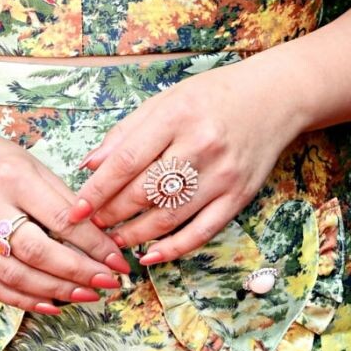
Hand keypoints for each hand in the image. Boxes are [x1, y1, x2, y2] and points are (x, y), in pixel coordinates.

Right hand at [0, 119, 132, 314]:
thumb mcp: (32, 165)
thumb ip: (62, 200)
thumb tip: (100, 238)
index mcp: (12, 177)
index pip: (60, 219)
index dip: (93, 244)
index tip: (118, 261)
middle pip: (37, 252)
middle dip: (78, 273)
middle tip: (108, 283)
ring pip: (15, 275)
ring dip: (56, 291)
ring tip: (86, 295)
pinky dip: (24, 300)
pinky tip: (51, 303)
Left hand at [64, 64, 301, 265]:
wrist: (275, 97)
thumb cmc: (213, 96)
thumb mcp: (166, 100)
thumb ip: (126, 133)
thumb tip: (89, 166)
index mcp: (176, 116)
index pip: (126, 160)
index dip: (97, 189)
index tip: (75, 209)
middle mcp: (200, 145)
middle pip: (144, 191)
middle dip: (111, 214)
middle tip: (92, 224)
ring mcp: (222, 174)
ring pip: (169, 216)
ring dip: (135, 234)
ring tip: (114, 239)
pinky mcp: (239, 196)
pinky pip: (201, 231)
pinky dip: (173, 248)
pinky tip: (150, 255)